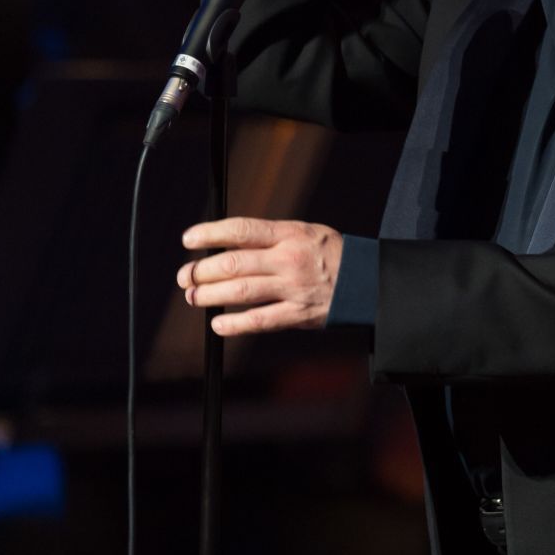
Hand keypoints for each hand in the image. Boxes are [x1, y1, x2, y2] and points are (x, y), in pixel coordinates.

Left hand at [177, 217, 342, 335]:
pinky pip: (259, 321)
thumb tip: (228, 244)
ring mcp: (293, 288)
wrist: (368, 281)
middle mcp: (289, 259)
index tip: (189, 239)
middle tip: (186, 277)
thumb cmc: (331, 254)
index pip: (241, 230)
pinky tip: (218, 323)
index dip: (210, 234)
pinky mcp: (298, 314)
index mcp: (289, 234)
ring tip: (194, 297)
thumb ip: (271, 238)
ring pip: (241, 291)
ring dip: (210, 295)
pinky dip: (234, 324)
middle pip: (234, 263)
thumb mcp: (305, 232)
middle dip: (202, 271)